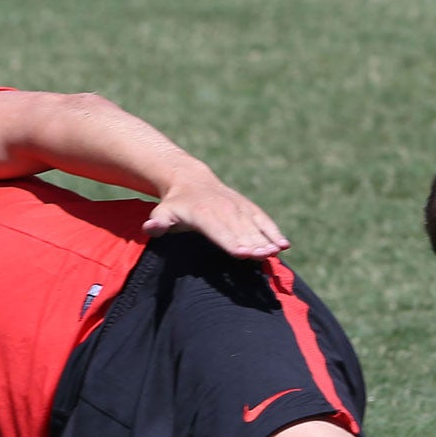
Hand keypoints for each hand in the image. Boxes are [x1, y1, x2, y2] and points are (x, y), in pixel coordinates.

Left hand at [144, 166, 289, 257]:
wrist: (190, 180)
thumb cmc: (175, 205)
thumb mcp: (162, 211)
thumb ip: (158, 222)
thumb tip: (150, 228)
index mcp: (203, 213)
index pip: (219, 230)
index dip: (231, 242)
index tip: (243, 253)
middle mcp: (224, 208)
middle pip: (240, 230)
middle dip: (253, 243)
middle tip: (264, 256)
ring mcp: (238, 207)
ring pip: (254, 225)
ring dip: (266, 239)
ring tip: (276, 252)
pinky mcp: (248, 208)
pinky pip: (263, 220)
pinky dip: (274, 231)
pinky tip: (285, 246)